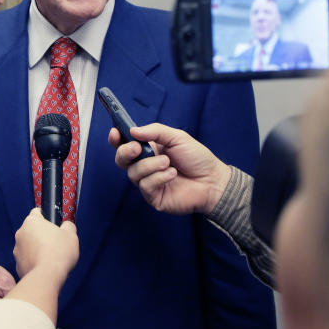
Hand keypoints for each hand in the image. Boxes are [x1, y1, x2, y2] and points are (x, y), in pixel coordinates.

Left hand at [13, 208, 77, 282]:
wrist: (47, 276)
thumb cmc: (59, 252)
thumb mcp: (71, 234)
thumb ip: (68, 226)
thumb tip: (66, 226)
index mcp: (32, 221)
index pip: (37, 212)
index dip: (46, 217)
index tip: (54, 225)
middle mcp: (20, 233)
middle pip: (32, 230)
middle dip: (42, 235)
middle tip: (55, 243)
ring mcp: (17, 249)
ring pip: (28, 245)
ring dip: (36, 248)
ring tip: (50, 257)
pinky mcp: (17, 264)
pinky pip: (27, 260)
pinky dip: (33, 261)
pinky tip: (44, 266)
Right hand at [109, 123, 230, 215]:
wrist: (212, 180)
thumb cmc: (196, 158)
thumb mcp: (177, 137)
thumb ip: (155, 131)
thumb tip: (133, 131)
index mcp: (148, 150)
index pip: (125, 144)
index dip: (116, 139)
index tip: (115, 133)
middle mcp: (144, 166)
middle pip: (121, 160)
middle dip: (125, 152)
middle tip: (138, 148)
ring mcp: (148, 182)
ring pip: (133, 173)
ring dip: (150, 165)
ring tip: (168, 163)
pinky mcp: (153, 197)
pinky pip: (145, 186)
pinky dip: (158, 178)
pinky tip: (172, 174)